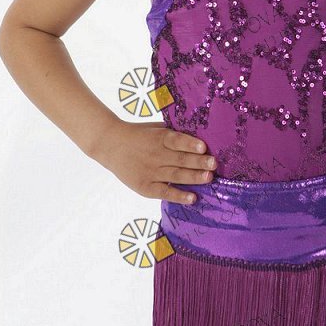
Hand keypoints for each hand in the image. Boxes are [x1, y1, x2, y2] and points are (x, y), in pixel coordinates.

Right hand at [94, 119, 214, 205]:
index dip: (190, 144)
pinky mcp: (145, 186)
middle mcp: (156, 155)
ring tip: (209, 178)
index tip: (204, 148)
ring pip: (176, 175)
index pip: (177, 140)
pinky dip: (178, 196)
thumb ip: (175, 133)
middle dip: (199, 162)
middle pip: (180, 159)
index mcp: (159, 137)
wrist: (110, 144)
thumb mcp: (156, 128)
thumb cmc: (139, 134)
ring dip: (194, 177)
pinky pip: (164, 192)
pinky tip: (193, 198)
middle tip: (214, 164)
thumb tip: (202, 137)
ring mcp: (150, 171)